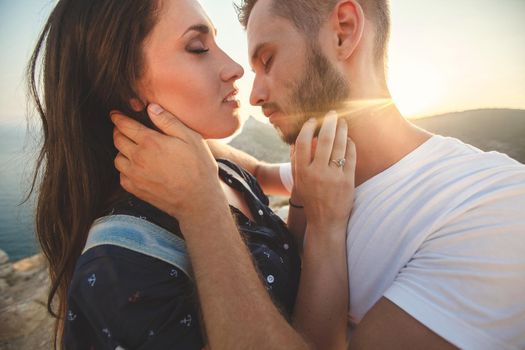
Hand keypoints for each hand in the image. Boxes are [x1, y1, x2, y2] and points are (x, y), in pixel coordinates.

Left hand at [111, 104, 225, 221]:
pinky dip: (125, 168)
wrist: (198, 200)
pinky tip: (136, 167)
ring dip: (122, 150)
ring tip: (132, 148)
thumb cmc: (198, 167)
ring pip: (117, 158)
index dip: (118, 117)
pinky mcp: (136, 189)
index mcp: (150, 142)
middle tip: (124, 129)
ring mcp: (135, 175)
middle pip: (117, 140)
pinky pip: (121, 175)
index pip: (125, 125)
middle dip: (118, 131)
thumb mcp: (190, 138)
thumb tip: (151, 108)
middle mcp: (138, 158)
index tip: (115, 114)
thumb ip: (169, 121)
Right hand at [292, 111, 355, 233]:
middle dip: (329, 123)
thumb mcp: (299, 182)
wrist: (326, 221)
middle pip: (324, 140)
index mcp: (302, 172)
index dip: (308, 128)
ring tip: (343, 123)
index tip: (313, 120)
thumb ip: (296, 162)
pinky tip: (349, 140)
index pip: (303, 142)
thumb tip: (296, 142)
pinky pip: (350, 157)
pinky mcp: (347, 181)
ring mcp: (333, 177)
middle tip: (333, 113)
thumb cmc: (311, 199)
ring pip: (339, 146)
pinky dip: (350, 145)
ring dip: (342, 130)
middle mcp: (317, 173)